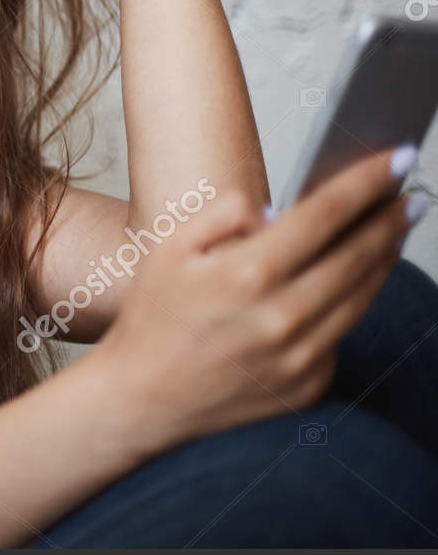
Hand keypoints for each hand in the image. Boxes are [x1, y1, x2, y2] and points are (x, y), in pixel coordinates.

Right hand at [87, 146, 424, 459]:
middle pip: (358, 254)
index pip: (325, 214)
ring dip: (384, 258)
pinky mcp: (308, 383)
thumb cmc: (154, 319)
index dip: (366, 182)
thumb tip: (274, 208)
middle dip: (391, 218)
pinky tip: (348, 283)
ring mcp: (301, 355)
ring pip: (362, 295)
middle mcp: (282, 316)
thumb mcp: (170, 247)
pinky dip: (348, 304)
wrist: (143, 396)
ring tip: (394, 230)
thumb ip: (222, 213)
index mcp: (247, 273)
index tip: (396, 158)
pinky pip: (342, 334)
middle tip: (411, 193)